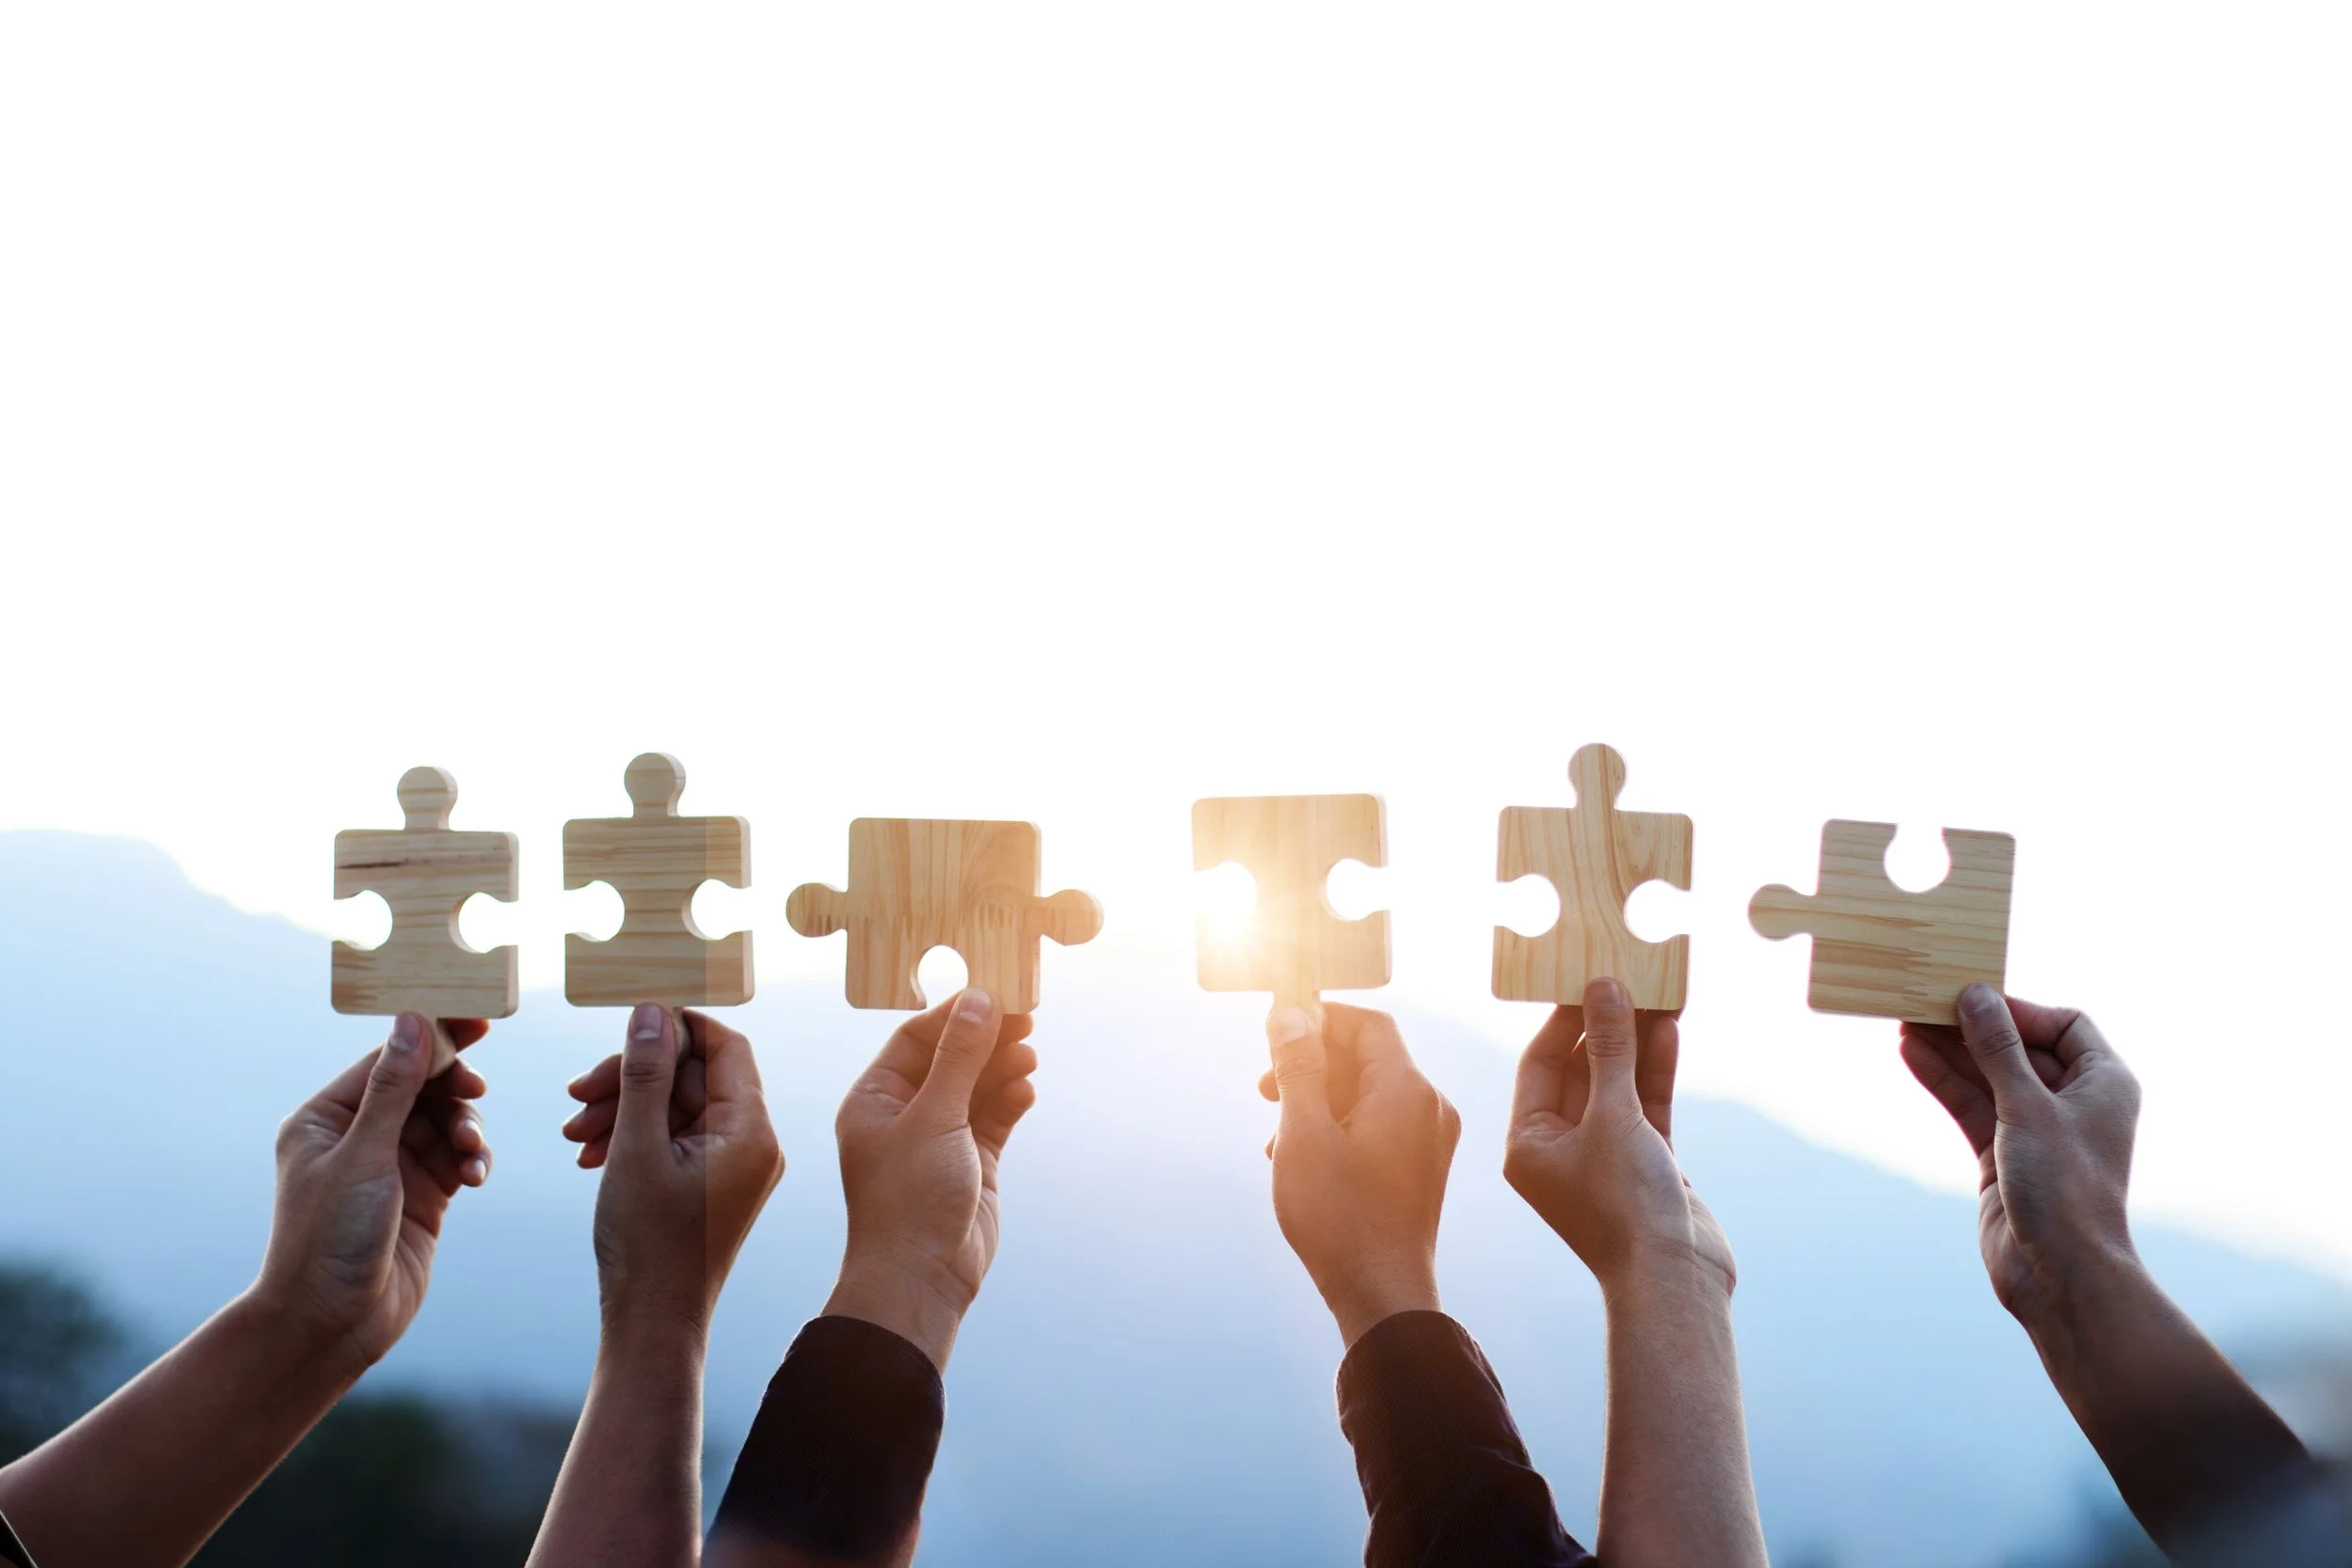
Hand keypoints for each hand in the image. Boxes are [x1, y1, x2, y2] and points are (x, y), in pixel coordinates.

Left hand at [254, 1012, 492, 1370]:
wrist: (331, 1326)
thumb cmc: (328, 1240)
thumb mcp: (363, 1157)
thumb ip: (394, 1087)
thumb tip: (413, 1020)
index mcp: (326, 1118)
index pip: (388, 1059)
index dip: (433, 1038)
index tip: (478, 1020)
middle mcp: (358, 1137)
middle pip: (422, 1086)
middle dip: (454, 1088)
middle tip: (477, 1092)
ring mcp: (391, 1167)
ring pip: (446, 1121)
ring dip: (466, 1130)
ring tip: (471, 1155)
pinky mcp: (422, 1196)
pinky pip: (458, 1157)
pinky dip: (473, 1159)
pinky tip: (475, 1177)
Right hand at [562, 1005, 783, 1334]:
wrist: (650, 1323)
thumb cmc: (647, 1244)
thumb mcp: (637, 1147)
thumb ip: (644, 1074)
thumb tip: (651, 1012)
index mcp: (751, 1129)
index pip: (725, 1045)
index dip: (675, 1028)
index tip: (623, 1026)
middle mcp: (755, 1142)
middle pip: (694, 1075)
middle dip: (632, 1078)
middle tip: (576, 1095)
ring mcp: (736, 1164)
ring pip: (678, 1106)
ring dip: (624, 1108)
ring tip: (574, 1134)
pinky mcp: (714, 1183)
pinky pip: (677, 1137)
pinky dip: (635, 1136)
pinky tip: (590, 1153)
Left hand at [822, 988, 1039, 1369]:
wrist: (921, 1278)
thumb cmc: (908, 1198)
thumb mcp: (934, 1117)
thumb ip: (960, 1057)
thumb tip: (981, 1000)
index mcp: (875, 1098)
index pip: (917, 1038)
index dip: (956, 1014)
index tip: (996, 993)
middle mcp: (904, 1114)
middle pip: (951, 1058)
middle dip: (986, 1038)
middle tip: (1026, 1016)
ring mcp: (940, 1139)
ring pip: (976, 1087)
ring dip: (1002, 1068)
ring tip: (1030, 1054)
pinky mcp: (971, 1164)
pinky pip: (993, 1119)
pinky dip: (1009, 1102)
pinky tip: (1026, 1091)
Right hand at [1263, 1004, 1458, 1347]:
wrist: (1383, 1296)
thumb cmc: (1341, 1216)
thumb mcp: (1304, 1133)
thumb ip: (1298, 1067)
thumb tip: (1290, 1014)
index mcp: (1408, 1090)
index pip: (1368, 1024)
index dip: (1320, 1019)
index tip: (1276, 1032)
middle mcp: (1429, 1108)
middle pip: (1367, 1059)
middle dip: (1311, 1067)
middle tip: (1263, 1089)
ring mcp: (1429, 1141)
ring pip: (1367, 1096)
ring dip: (1318, 1103)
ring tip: (1276, 1139)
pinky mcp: (1420, 1169)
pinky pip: (1378, 1127)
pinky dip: (1338, 1129)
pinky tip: (1301, 1161)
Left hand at [1503, 978, 1731, 1297]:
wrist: (1676, 1281)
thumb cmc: (1627, 1205)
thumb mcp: (1614, 1116)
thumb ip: (1611, 1050)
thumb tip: (1603, 988)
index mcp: (1528, 1143)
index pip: (1541, 1064)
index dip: (1564, 1019)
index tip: (1587, 977)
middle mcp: (1562, 1148)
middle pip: (1582, 1069)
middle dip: (1606, 1025)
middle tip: (1627, 976)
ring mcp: (1606, 1156)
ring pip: (1620, 1084)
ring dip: (1637, 1042)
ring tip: (1657, 993)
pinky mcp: (1647, 1163)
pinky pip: (1647, 1105)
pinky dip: (1656, 1070)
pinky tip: (1670, 1030)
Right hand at [1900, 984, 2138, 1323]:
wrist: (2058, 1276)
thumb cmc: (2064, 1189)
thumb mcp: (2028, 1107)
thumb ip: (1998, 1048)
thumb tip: (1975, 994)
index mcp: (2103, 1083)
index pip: (2064, 1024)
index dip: (2020, 1009)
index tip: (1974, 998)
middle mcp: (2073, 1102)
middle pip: (2018, 1047)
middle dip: (1973, 1026)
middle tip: (1926, 999)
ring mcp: (2036, 1129)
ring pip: (1988, 1076)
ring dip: (1951, 1051)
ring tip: (1905, 1020)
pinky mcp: (2003, 1155)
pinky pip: (1971, 1106)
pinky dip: (1945, 1082)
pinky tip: (1912, 1055)